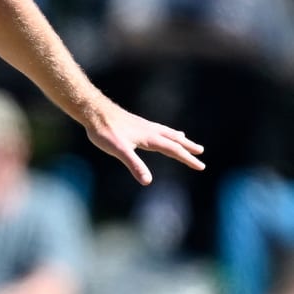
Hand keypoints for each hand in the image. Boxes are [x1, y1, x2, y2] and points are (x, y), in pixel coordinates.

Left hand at [86, 103, 204, 184]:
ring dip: (176, 137)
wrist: (94, 111)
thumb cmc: (105, 131)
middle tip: (201, 151)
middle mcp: (149, 130)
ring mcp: (142, 125)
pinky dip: (162, 131)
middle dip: (187, 146)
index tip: (201, 166)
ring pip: (164, 131)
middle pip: (173, 139)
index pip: (174, 150)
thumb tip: (147, 182)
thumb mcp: (120, 151)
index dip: (187, 159)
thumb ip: (134, 165)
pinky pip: (154, 128)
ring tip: (184, 138)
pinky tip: (156, 131)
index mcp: (150, 138)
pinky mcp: (134, 122)